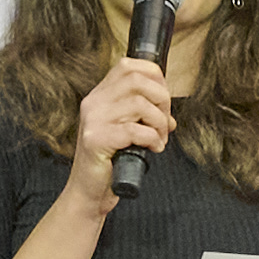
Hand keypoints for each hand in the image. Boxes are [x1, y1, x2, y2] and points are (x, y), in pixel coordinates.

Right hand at [64, 56, 176, 191]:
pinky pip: (135, 130)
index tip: (164, 99)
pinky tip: (153, 148)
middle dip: (162, 100)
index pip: (128, 66)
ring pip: (140, 104)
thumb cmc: (109, 163)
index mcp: (99, 96)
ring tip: (159, 139)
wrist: (89, 193)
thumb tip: (170, 117)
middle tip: (165, 123)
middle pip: (137, 80)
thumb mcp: (126, 132)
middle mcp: (94, 103)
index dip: (155, 77)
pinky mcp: (96, 140)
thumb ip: (143, 118)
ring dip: (159, 123)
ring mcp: (93, 120)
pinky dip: (152, 139)